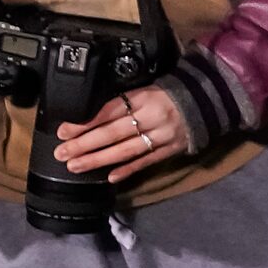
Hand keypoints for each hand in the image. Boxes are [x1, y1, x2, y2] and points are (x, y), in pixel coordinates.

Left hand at [56, 85, 191, 177]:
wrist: (205, 101)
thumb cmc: (167, 94)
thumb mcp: (144, 90)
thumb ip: (122, 103)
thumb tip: (89, 118)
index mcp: (144, 97)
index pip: (109, 111)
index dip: (85, 123)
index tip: (63, 131)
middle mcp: (152, 117)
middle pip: (113, 133)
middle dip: (84, 144)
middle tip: (62, 154)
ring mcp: (161, 135)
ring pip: (125, 150)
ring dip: (98, 160)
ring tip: (76, 167)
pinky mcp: (170, 149)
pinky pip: (146, 161)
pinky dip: (128, 170)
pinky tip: (109, 177)